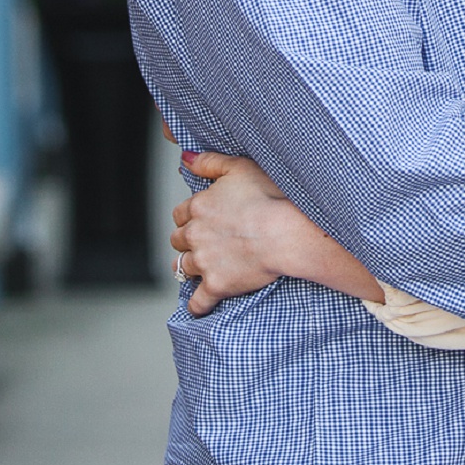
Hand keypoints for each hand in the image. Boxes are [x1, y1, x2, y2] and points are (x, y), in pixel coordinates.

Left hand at [169, 150, 382, 314]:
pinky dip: (198, 305)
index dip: (190, 217)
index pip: (180, 214)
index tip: (200, 220)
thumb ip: (209, 162)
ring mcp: (204, 262)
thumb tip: (186, 158)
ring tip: (199, 270)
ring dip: (188, 268)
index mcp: (199, 206)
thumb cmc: (269, 197)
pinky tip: (201, 305)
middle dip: (187, 241)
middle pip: (178, 240)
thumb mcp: (239, 167)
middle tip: (202, 243)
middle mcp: (195, 234)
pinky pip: (198, 302)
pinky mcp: (217, 285)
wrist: (286, 232)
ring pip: (182, 268)